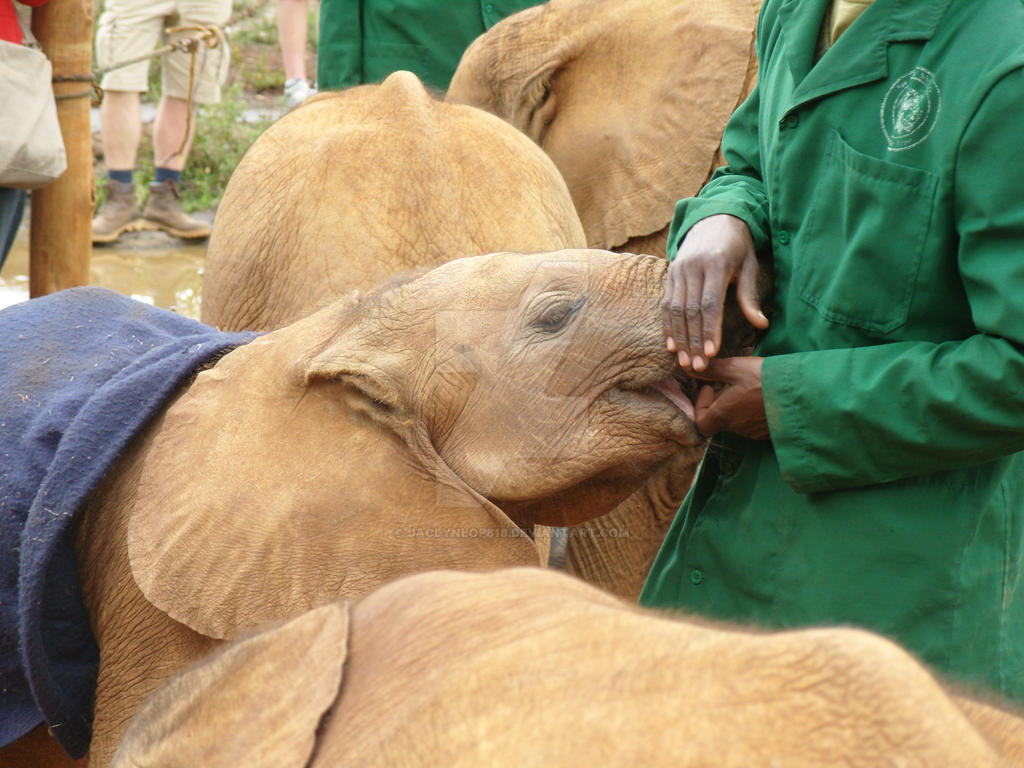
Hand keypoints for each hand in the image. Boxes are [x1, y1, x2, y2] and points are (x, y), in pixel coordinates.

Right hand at [661, 214, 767, 371]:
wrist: (713, 219)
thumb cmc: (737, 246)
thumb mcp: (749, 265)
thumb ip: (750, 296)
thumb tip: (761, 325)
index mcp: (717, 263)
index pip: (711, 302)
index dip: (710, 329)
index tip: (711, 352)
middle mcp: (693, 266)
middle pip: (691, 310)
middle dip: (693, 340)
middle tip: (697, 366)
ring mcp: (678, 269)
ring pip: (676, 310)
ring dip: (679, 338)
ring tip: (684, 361)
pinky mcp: (670, 273)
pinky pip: (667, 304)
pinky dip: (668, 326)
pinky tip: (671, 345)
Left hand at [692, 357, 769, 439]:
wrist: (803, 394)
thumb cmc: (766, 379)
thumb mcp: (736, 368)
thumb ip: (711, 369)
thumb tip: (687, 366)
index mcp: (724, 415)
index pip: (700, 422)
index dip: (699, 406)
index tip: (709, 387)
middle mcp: (737, 428)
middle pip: (718, 420)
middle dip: (719, 402)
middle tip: (727, 383)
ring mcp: (754, 432)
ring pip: (737, 421)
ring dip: (735, 405)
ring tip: (746, 386)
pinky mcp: (769, 432)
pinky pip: (754, 423)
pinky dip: (751, 411)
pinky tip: (761, 395)